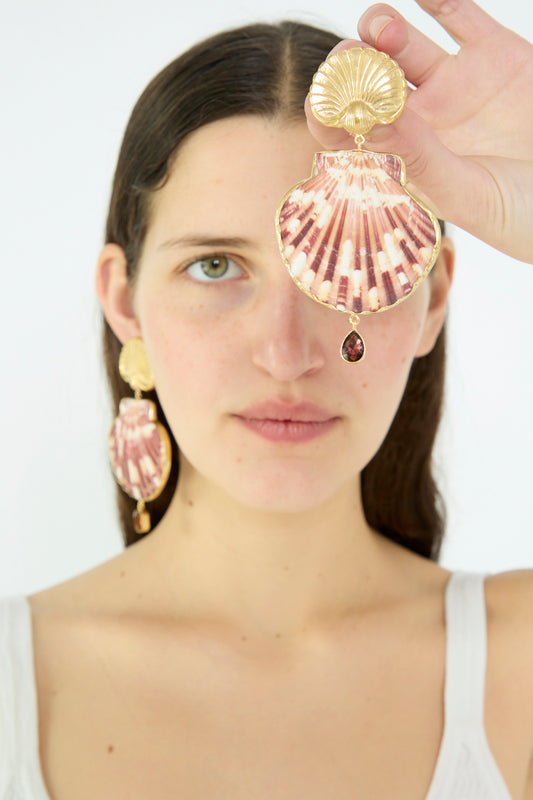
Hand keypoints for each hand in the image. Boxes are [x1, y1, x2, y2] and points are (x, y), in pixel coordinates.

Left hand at [305, 0, 532, 262]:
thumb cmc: (521, 214)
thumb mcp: (469, 195)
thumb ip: (421, 160)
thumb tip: (370, 124)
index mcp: (401, 160)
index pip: (348, 131)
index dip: (328, 110)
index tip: (325, 99)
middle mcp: (419, 120)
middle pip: (365, 79)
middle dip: (350, 64)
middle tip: (351, 61)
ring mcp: (452, 84)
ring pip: (398, 43)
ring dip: (380, 28)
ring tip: (384, 32)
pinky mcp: (491, 54)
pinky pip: (455, 13)